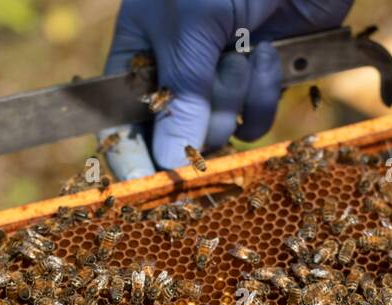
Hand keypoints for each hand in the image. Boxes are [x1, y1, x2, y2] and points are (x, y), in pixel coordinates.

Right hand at [101, 0, 351, 176]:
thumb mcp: (192, 31)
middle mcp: (176, 70)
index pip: (119, 120)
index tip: (143, 186)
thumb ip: (179, 97)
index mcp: (139, 50)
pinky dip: (267, 91)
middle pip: (175, 135)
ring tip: (247, 47)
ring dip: (238, 94)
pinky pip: (257, 119)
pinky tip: (273, 51)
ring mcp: (219, 77)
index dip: (129, 155)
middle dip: (201, 109)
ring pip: (220, 130)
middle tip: (216, 70)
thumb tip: (165, 161)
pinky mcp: (260, 81)